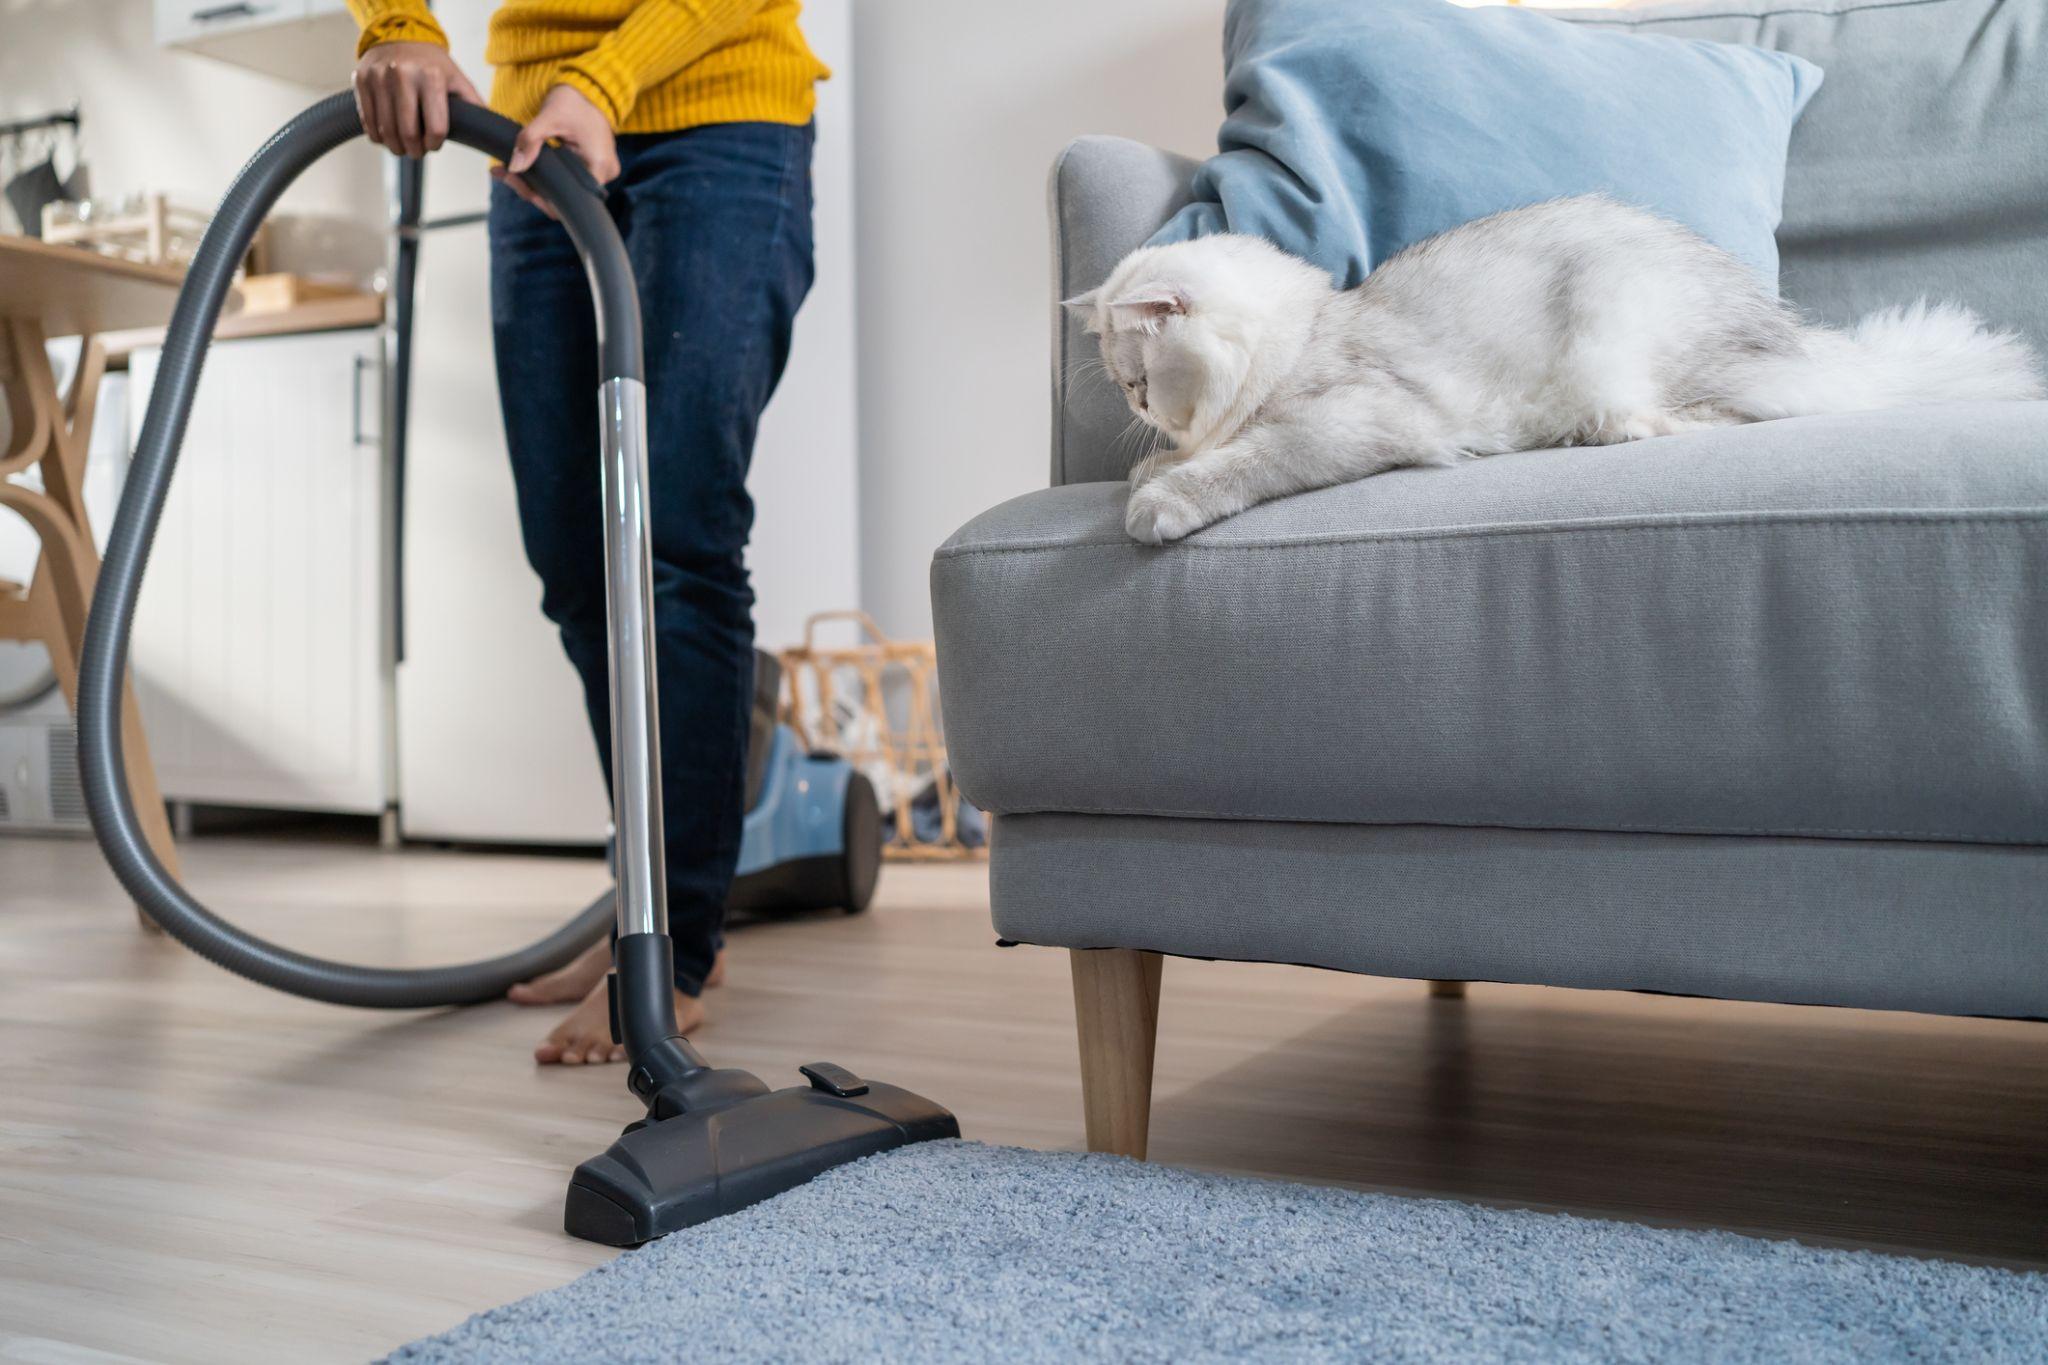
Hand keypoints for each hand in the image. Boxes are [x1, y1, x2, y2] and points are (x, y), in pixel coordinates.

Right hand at [352, 41, 481, 157]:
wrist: (398, 36)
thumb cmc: (433, 65)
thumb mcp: (458, 80)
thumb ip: (474, 106)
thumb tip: (496, 134)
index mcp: (431, 76)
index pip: (436, 129)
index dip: (435, 145)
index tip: (433, 145)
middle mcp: (402, 74)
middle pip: (408, 133)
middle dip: (414, 151)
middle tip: (417, 152)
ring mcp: (378, 77)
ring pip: (386, 131)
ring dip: (395, 147)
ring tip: (402, 147)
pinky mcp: (361, 80)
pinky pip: (368, 122)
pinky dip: (377, 136)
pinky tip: (386, 135)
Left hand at [492, 84, 619, 219]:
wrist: (587, 89)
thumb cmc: (574, 101)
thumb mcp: (548, 118)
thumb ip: (530, 141)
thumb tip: (514, 167)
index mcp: (599, 165)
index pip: (572, 199)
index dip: (545, 199)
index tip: (522, 186)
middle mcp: (604, 173)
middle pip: (566, 198)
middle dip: (534, 190)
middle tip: (506, 175)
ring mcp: (599, 172)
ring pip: (564, 191)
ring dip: (536, 184)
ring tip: (508, 170)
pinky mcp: (590, 168)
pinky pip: (567, 181)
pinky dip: (546, 177)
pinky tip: (524, 168)